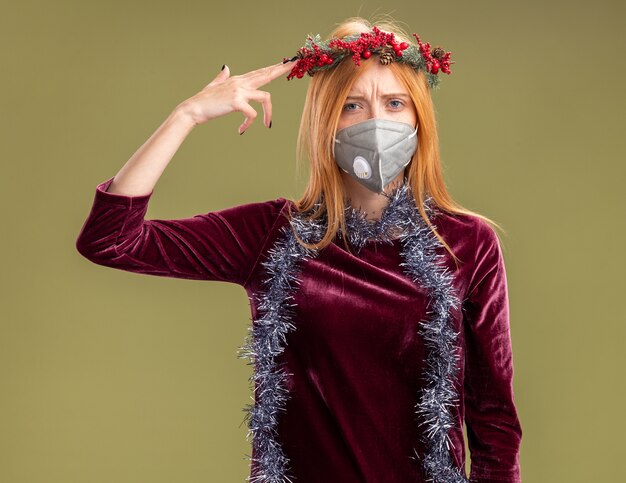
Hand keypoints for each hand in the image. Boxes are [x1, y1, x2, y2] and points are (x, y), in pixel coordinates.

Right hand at [178, 60, 296, 133]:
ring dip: (269, 113)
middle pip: (266, 74)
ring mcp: (239, 91)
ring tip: (267, 124)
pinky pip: (252, 113)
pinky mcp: (236, 102)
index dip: (274, 67)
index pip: (260, 72)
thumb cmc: (203, 101)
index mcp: (238, 80)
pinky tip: (241, 130)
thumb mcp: (214, 86)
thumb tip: (226, 67)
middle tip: (296, 63)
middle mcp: (240, 82)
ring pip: (266, 97)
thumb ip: (222, 77)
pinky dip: (249, 123)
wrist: (193, 109)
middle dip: (282, 70)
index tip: (288, 62)